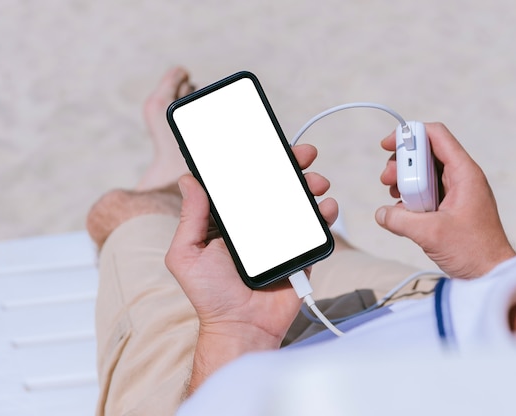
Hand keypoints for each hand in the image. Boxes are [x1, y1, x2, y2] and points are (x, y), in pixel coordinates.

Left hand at [165, 144, 337, 393]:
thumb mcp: (188, 254)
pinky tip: (327, 207)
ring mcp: (280, 237)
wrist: (242, 327)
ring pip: (299, 202)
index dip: (256, 162)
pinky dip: (325, 214)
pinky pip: (316, 229)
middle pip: (276, 187)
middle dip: (292, 166)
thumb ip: (191, 217)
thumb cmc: (210, 295)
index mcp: (229, 221)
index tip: (267, 144)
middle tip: (304, 155)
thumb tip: (189, 180)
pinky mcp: (300, 252)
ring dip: (311, 185)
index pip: (244, 184)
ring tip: (317, 181)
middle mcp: (256, 225)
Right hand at [376, 122, 515, 278]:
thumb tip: (381, 213)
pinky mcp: (449, 208)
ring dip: (404, 181)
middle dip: (401, 163)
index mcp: (464, 174)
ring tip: (394, 197)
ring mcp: (455, 193)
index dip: (410, 134)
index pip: (436, 136)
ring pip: (424, 174)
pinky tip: (402, 212)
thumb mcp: (430, 233)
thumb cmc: (473, 251)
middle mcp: (461, 178)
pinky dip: (410, 198)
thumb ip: (399, 219)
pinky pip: (426, 193)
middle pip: (425, 153)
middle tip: (387, 180)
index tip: (388, 145)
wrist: (491, 274)